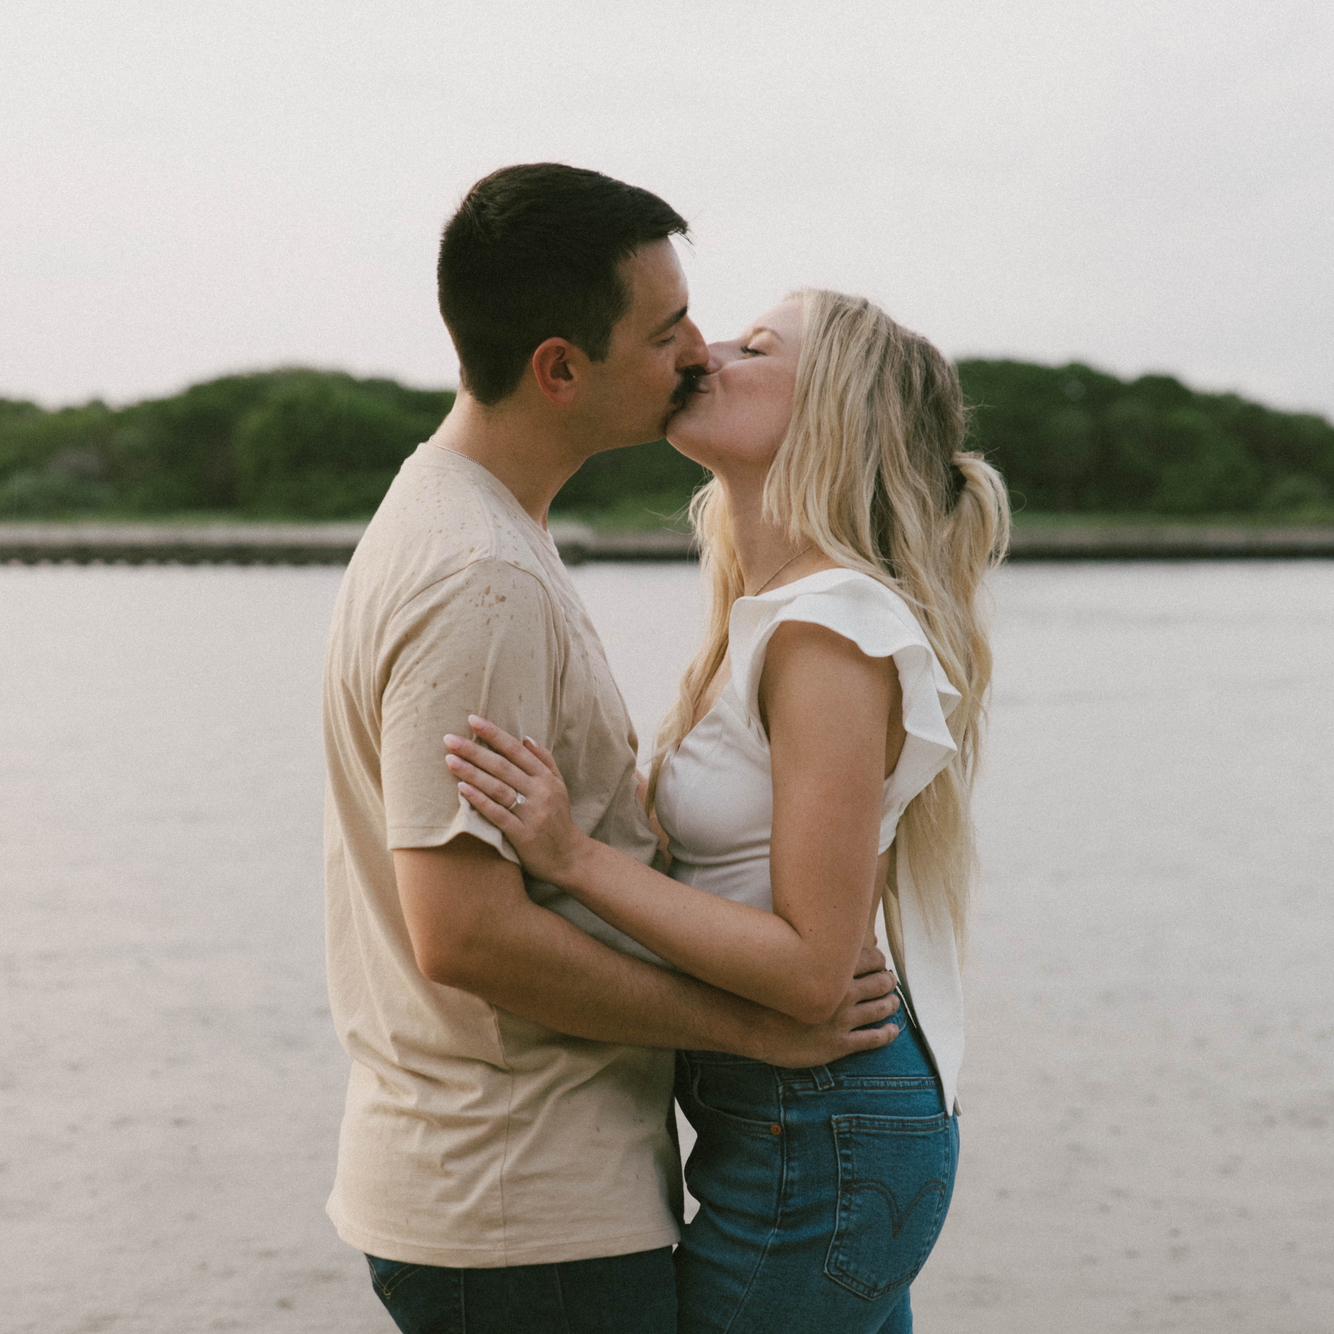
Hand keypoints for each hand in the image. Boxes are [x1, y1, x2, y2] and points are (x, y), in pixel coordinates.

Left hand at [444, 716, 587, 884]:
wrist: (570, 857)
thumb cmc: (559, 820)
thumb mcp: (558, 787)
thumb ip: (544, 761)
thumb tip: (526, 737)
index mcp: (546, 778)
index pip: (516, 750)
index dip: (494, 734)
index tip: (472, 720)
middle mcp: (540, 792)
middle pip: (502, 766)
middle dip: (475, 750)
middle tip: (449, 738)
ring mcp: (532, 813)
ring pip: (498, 787)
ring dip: (472, 772)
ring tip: (449, 760)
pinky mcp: (523, 834)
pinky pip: (498, 814)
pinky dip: (480, 800)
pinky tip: (462, 789)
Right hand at [752, 945, 901, 1067]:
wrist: (753, 1026)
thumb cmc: (767, 992)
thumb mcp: (789, 960)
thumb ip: (810, 950)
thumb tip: (823, 937)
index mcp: (833, 970)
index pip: (871, 958)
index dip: (880, 961)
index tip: (880, 963)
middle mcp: (844, 993)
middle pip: (880, 983)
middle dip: (888, 981)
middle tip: (890, 981)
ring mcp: (843, 1020)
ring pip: (880, 1009)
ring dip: (891, 1004)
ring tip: (894, 1002)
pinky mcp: (839, 1044)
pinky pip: (873, 1039)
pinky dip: (888, 1034)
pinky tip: (893, 1030)